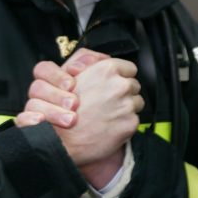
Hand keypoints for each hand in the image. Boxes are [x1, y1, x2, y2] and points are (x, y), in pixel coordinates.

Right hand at [20, 57, 143, 187]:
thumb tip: (104, 57)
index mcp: (106, 69)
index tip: (112, 85)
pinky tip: (109, 126)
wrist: (61, 140)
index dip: (120, 77)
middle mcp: (120, 85)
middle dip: (123, 92)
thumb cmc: (61, 107)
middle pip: (133, 85)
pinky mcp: (130, 123)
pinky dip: (124, 122)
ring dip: (125, 107)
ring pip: (136, 102)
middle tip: (106, 102)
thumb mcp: (67, 73)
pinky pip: (134, 119)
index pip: (129, 68)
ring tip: (106, 114)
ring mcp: (127, 105)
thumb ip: (87, 59)